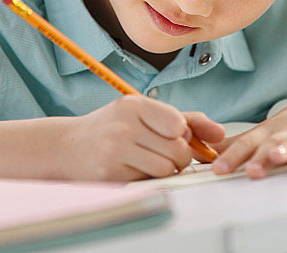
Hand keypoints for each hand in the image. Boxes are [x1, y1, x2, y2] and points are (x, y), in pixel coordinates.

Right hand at [62, 95, 223, 180]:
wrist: (67, 146)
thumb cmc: (112, 127)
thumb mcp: (143, 113)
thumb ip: (184, 119)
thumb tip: (220, 134)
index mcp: (134, 105)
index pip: (179, 124)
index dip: (181, 134)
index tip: (170, 135)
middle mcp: (124, 125)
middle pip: (178, 150)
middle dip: (178, 155)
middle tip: (163, 152)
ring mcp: (116, 150)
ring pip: (167, 168)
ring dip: (165, 169)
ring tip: (148, 160)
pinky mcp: (111, 174)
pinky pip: (149, 181)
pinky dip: (148, 178)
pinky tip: (132, 169)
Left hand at [212, 77, 286, 178]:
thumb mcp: (266, 130)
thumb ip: (238, 145)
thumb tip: (204, 154)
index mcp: (269, 132)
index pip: (246, 143)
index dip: (231, 156)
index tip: (216, 169)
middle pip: (270, 143)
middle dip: (257, 157)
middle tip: (246, 170)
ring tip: (276, 158)